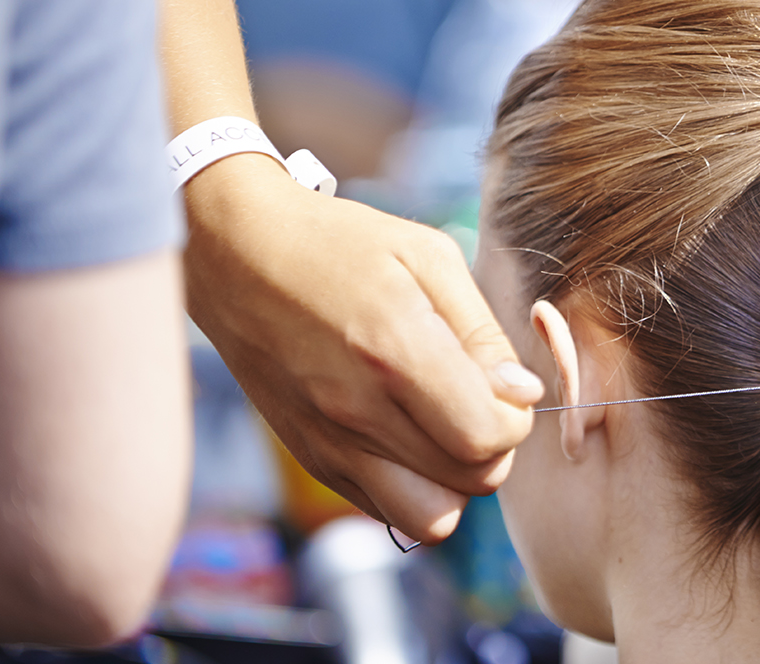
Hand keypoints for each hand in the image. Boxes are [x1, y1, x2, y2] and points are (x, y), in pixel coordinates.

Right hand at [182, 154, 541, 542]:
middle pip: (470, 481)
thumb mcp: (428, 256)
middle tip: (480, 402)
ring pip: (432, 517)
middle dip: (496, 447)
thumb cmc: (340, 243)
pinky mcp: (310, 457)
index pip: (485, 437)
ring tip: (448, 428)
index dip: (516, 420)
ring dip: (457, 480)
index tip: (506, 388)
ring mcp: (328, 442)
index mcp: (394, 351)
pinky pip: (386, 510)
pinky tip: (409, 434)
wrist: (236, 252)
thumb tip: (523, 394)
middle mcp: (358, 409)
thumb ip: (483, 332)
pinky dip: (415, 487)